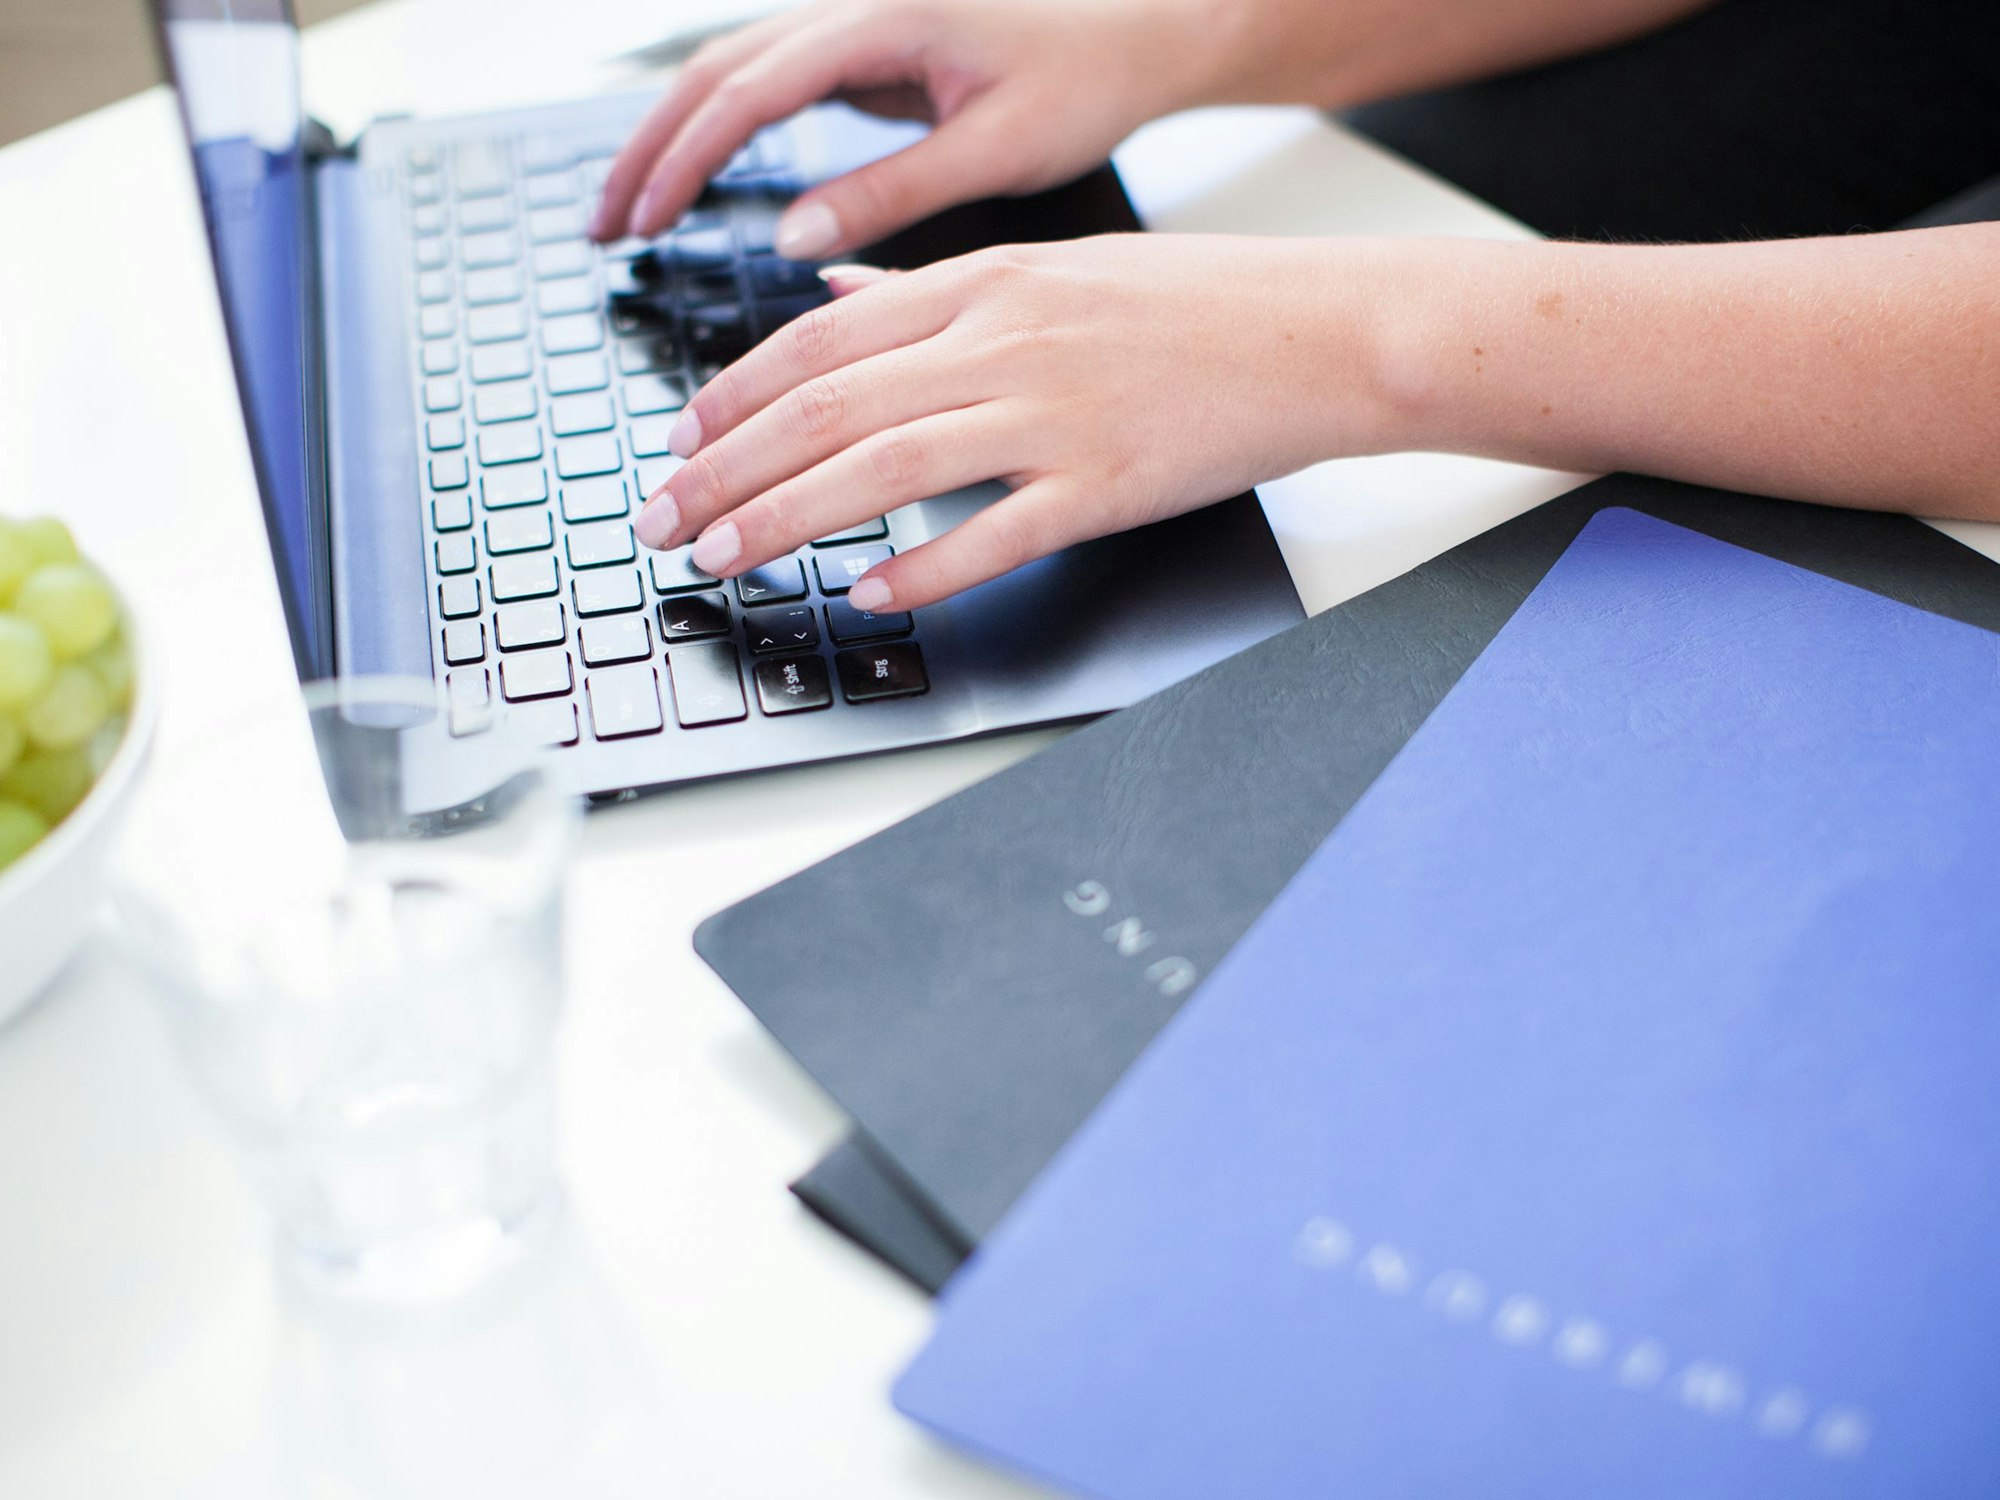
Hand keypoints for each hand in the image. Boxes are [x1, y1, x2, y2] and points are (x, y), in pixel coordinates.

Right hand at [592, 0, 1219, 255]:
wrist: (1138, 27)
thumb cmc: (1084, 79)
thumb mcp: (994, 149)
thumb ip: (892, 191)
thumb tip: (793, 238)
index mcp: (880, 22)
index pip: (747, 92)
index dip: (683, 161)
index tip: (640, 222)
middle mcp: (851, 9)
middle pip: (712, 71)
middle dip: (648, 150)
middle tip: (600, 228)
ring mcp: (852, 26)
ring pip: (728, 73)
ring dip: (671, 139)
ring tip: (627, 213)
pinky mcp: (864, 50)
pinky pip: (765, 86)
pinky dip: (718, 134)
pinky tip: (696, 183)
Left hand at [632, 235, 1392, 611]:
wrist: (1322, 331)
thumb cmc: (1195, 305)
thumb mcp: (1052, 269)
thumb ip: (935, 290)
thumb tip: (838, 292)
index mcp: (985, 284)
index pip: (821, 340)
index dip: (734, 395)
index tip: (681, 440)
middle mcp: (1003, 341)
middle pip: (827, 407)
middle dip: (725, 468)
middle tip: (664, 517)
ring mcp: (1053, 414)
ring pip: (884, 468)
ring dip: (787, 517)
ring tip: (723, 556)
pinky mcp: (1106, 485)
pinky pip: (995, 532)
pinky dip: (925, 565)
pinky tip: (869, 591)